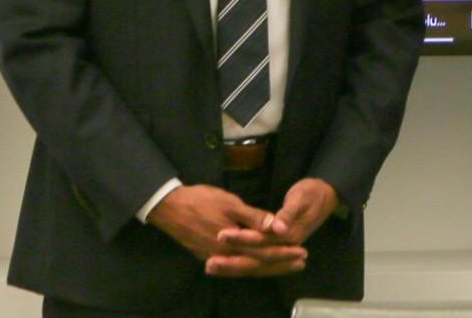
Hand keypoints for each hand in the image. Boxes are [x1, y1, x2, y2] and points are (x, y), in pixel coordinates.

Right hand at [147, 184, 302, 275]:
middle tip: (301, 262)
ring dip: (267, 268)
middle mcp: (224, 256)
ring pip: (246, 268)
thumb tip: (279, 228)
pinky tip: (258, 266)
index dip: (284, 253)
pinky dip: (249, 268)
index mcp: (232, 243)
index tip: (302, 252)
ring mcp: (214, 258)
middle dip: (280, 264)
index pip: (264, 253)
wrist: (169, 207)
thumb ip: (255, 217)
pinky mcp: (207, 256)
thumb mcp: (231, 204)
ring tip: (286, 266)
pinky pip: (234, 267)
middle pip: (257, 265)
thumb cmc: (202, 201)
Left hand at [206, 177, 339, 276]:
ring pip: (256, 262)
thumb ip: (288, 213)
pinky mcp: (277, 246)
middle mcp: (285, 246)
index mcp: (290, 235)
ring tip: (212, 266)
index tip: (221, 235)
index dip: (242, 239)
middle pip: (257, 259)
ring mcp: (282, 248)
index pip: (262, 242)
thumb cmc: (313, 193)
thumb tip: (279, 229)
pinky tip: (227, 263)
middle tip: (210, 263)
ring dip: (235, 266)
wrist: (327, 195)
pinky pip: (258, 258)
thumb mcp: (301, 197)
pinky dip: (242, 262)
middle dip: (234, 262)